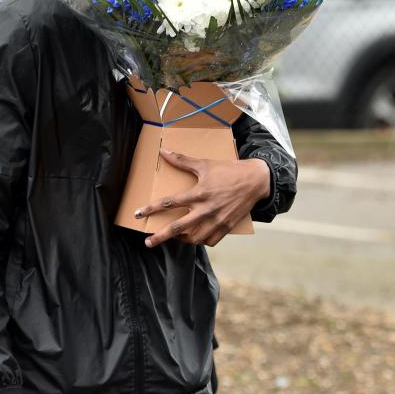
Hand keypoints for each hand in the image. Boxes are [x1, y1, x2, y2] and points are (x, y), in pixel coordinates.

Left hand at [136, 150, 270, 247]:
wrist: (256, 180)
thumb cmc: (229, 170)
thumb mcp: (204, 164)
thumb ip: (182, 161)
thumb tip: (163, 151)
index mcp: (198, 194)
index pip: (169, 203)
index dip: (151, 209)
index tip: (138, 214)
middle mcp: (206, 210)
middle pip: (178, 228)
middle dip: (160, 237)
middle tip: (148, 243)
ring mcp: (217, 221)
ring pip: (194, 238)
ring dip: (181, 240)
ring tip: (173, 238)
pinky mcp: (226, 227)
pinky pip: (210, 240)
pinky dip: (201, 241)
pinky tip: (195, 237)